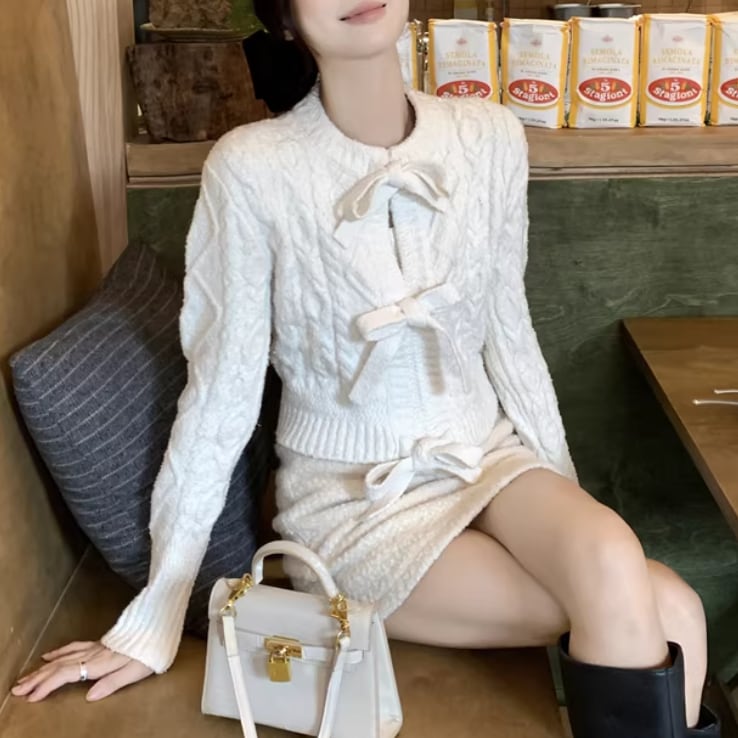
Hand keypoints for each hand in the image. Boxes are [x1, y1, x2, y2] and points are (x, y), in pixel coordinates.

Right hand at [11, 641, 153, 701]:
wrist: (160, 625)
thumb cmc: (151, 652)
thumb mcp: (136, 671)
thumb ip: (113, 683)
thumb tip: (89, 696)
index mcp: (101, 663)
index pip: (68, 674)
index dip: (48, 685)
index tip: (31, 697)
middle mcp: (94, 654)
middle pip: (60, 666)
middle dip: (37, 679)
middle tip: (17, 690)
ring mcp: (96, 647)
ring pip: (63, 657)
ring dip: (42, 668)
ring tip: (25, 678)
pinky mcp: (100, 642)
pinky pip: (74, 646)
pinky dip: (59, 651)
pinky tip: (49, 655)